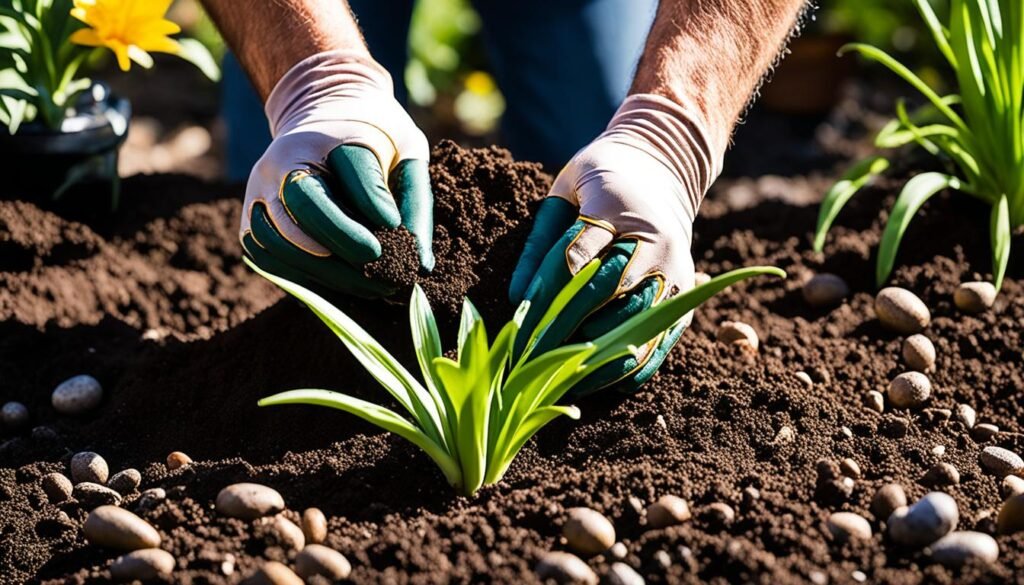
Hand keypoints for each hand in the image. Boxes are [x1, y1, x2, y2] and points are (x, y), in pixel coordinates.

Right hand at [240, 50, 432, 296]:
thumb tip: (420, 265)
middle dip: (345, 245)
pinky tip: (343, 286)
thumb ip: (415, 200)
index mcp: (318, 136)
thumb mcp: (404, 150)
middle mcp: (278, 162)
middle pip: (301, 206)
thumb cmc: (372, 137)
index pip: (345, 166)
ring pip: (280, 242)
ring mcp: (257, 194)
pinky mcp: (250, 223)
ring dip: (327, 273)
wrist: (321, 117)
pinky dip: (305, 279)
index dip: (369, 200)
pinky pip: (269, 259)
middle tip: (386, 272)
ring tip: (374, 288)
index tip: (395, 227)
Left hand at [509, 94, 720, 394]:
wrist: (667, 165)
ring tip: (557, 377)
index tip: (518, 322)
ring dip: (594, 353)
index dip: (544, 293)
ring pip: (634, 319)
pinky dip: (630, 366)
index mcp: (617, 209)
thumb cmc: (603, 179)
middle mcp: (652, 242)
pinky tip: (597, 381)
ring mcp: (673, 270)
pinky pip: (660, 338)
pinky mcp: (685, 293)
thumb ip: (543, 235)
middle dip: (563, 328)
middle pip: (603, 292)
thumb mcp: (567, 186)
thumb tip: (517, 297)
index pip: (575, 256)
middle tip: (529, 358)